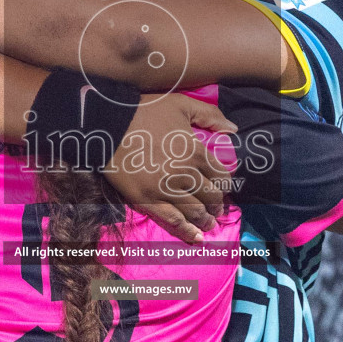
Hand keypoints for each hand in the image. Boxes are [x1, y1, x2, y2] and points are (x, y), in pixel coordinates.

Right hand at [105, 93, 236, 243]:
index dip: (225, 185)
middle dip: (217, 205)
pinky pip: (173, 220)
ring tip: (209, 224)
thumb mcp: (182, 103)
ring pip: (195, 211)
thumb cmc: (145, 111)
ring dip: (206, 220)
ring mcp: (166, 189)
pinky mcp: (148, 200)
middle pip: (211, 196)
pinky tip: (196, 238)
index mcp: (196, 152)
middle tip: (217, 209)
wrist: (108, 125)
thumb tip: (233, 129)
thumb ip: (210, 114)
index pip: (221, 175)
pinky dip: (187, 230)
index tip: (223, 188)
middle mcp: (186, 174)